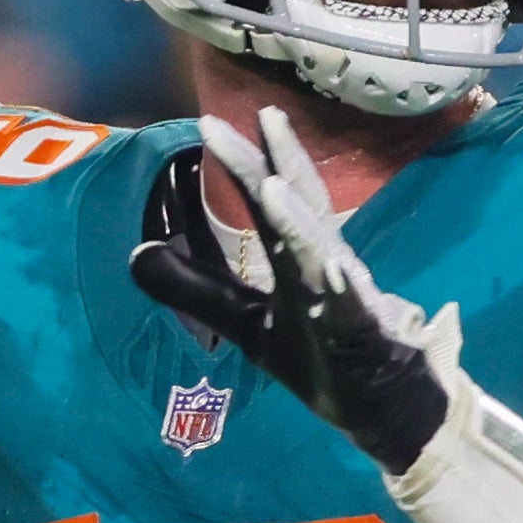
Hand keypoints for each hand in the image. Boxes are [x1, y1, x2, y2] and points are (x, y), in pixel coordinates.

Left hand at [128, 109, 451, 476]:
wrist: (385, 408)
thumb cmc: (321, 354)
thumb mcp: (248, 322)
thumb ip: (197, 290)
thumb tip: (137, 253)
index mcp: (296, 257)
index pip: (270, 200)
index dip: (245, 162)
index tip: (211, 122)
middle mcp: (323, 264)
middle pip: (299, 206)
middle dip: (278, 164)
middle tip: (260, 115)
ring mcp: (346, 297)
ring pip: (322, 251)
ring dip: (299, 221)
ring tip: (274, 188)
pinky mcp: (365, 337)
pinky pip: (354, 310)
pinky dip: (344, 288)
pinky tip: (334, 267)